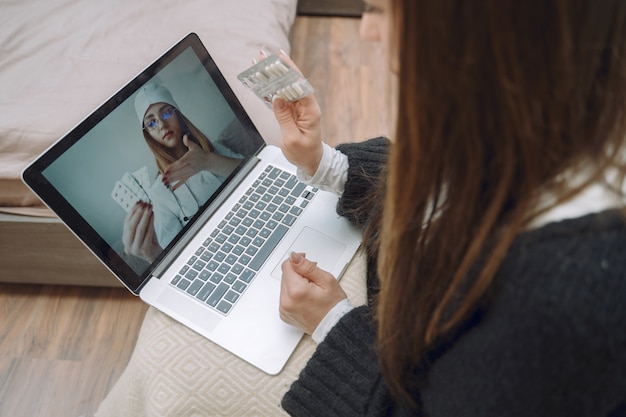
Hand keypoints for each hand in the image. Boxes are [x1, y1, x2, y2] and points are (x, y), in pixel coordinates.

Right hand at [122, 201, 161, 262]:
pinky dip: (150, 223)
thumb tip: (141, 206)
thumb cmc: (151, 243)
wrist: (157, 256)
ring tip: (149, 208)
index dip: (132, 211)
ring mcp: (135, 248)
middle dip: (138, 213)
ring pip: (139, 229)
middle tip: (144, 204)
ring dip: (144, 216)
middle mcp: (128, 245)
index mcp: (125, 239)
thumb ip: (141, 221)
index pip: (126, 223)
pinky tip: (153, 216)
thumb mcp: (144, 231)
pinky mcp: (144, 250)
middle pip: (131, 226)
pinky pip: (147, 233)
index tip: (138, 203)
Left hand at [162, 135, 238, 189]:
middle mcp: (190, 166)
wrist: (208, 161)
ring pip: (180, 177)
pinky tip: (172, 189)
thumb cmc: (200, 153)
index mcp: (189, 159)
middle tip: (162, 179)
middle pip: (179, 172)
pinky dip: (178, 185)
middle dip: (170, 176)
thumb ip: (188, 142)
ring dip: (171, 180)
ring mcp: (190, 172)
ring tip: (164, 183)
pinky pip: (183, 181)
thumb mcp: (195, 146)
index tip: (166, 170)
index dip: (173, 167)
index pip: (180, 163)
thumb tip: (185, 136)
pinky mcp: (190, 175)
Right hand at [270, 52, 322, 176]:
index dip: (290, 70)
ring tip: (258, 64)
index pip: (300, 85)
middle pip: (290, 83)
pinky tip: (259, 82)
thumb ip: (285, 118)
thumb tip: (277, 98)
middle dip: (277, 69)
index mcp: (310, 111)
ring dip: (271, 77)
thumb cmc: (305, 154)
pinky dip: (269, 91)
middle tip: (263, 56)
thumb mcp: (293, 139)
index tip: (280, 57)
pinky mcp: (290, 113)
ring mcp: (297, 109)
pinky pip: (278, 99)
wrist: (311, 162)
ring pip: (283, 88)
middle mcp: (305, 106)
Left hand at [279, 252, 346, 333]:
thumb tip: (293, 256)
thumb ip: (307, 266)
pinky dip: (293, 295)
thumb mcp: (326, 280)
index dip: (298, 261)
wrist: (333, 326)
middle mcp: (286, 301)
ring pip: (285, 285)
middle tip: (314, 281)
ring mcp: (284, 309)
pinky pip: (285, 297)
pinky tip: (306, 299)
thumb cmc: (333, 306)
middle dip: (298, 274)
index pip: (287, 265)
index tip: (309, 264)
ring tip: (311, 291)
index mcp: (296, 291)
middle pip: (285, 275)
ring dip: (295, 284)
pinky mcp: (284, 314)